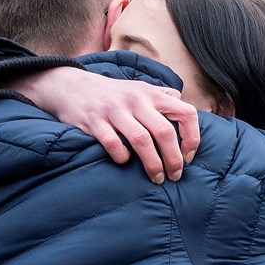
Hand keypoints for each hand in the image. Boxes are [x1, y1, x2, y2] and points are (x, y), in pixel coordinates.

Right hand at [8, 68, 199, 182]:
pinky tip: (125, 161)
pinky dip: (122, 156)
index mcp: (152, 94)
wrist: (71, 86)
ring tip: (157, 178)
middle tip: (175, 176)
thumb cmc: (113, 93)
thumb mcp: (140, 88)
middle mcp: (136, 100)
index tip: (189, 156)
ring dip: (152, 164)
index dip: (193, 137)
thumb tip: (182, 101)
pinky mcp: (94, 121)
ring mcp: (114, 110)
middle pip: (164, 132)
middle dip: (173, 159)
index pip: (186, 113)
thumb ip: (162, 95)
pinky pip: (112, 143)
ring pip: (141, 139)